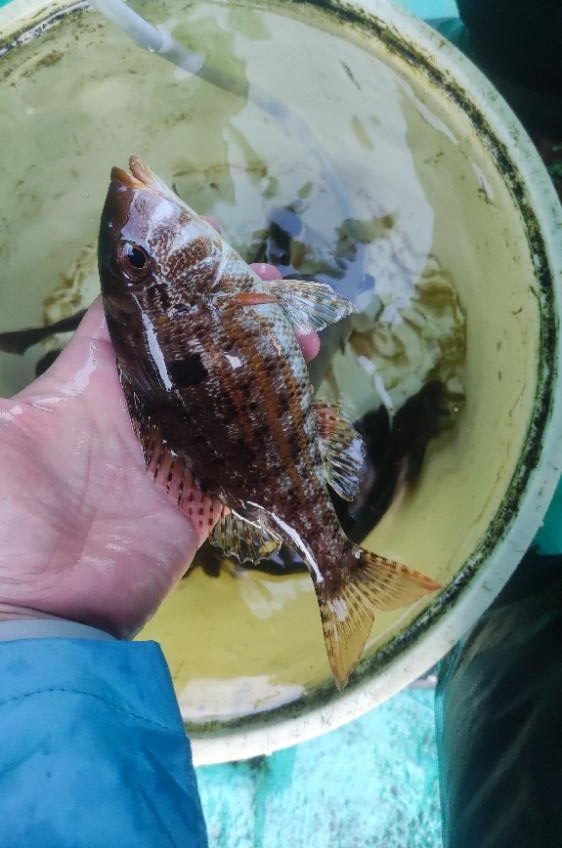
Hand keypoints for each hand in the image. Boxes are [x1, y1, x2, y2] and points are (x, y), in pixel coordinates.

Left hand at [0, 264, 318, 637]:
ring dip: (266, 369)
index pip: (136, 320)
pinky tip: (306, 406)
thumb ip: (25, 391)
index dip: (172, 286)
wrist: (35, 612)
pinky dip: (274, 435)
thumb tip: (52, 339)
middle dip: (234, 321)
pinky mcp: (200, 501)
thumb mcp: (5, 435)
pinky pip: (245, 461)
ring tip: (305, 340)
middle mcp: (136, 414)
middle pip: (195, 353)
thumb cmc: (10, 520)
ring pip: (229, 400)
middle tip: (278, 293)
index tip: (213, 260)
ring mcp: (172, 457)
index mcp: (89, 386)